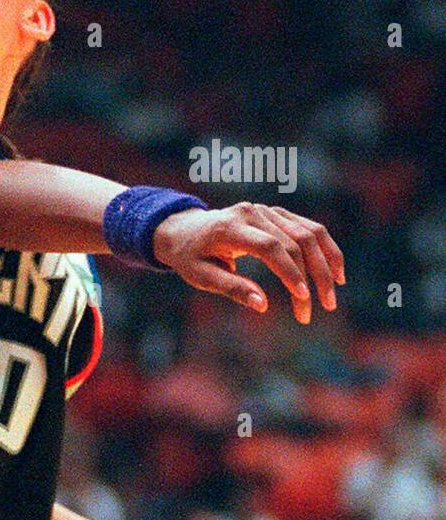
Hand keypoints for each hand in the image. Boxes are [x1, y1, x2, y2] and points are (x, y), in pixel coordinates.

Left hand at [152, 202, 344, 322]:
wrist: (183, 230)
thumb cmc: (190, 257)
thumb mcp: (201, 276)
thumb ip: (231, 288)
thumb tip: (263, 305)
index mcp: (230, 227)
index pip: (269, 246)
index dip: (289, 271)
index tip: (303, 297)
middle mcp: (252, 213)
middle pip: (295, 242)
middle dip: (311, 277)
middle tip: (320, 308)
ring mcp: (267, 210)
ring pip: (310, 234)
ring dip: (327, 265)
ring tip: (332, 296)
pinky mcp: (277, 214)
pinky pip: (310, 229)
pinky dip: (326, 250)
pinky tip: (336, 273)